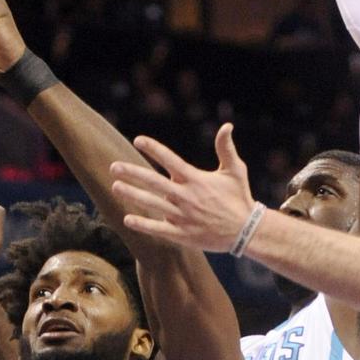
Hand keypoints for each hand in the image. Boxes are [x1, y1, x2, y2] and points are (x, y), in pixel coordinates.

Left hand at [109, 124, 254, 252]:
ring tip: (115, 187)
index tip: (138, 140)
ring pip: (151, 204)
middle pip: (153, 182)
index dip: (154, 149)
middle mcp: (186, 197)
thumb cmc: (239, 198)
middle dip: (132, 173)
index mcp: (196, 179)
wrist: (246, 231)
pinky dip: (143, 225)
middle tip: (114, 167)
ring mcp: (182, 216)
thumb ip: (226, 148)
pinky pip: (158, 229)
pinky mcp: (182, 234)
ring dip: (132, 195)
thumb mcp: (235, 171)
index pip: (170, 160)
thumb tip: (227, 125)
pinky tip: (127, 219)